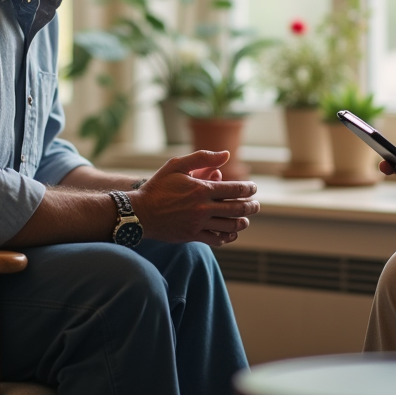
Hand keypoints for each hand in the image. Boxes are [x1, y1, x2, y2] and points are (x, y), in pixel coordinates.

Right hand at [130, 150, 259, 245]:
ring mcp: (198, 224)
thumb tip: (226, 154)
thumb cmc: (158, 186)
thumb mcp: (177, 165)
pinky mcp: (192, 236)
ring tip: (245, 219)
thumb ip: (203, 158)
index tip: (253, 188)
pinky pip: (216, 239)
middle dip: (251, 207)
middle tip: (256, 205)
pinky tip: (229, 233)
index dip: (249, 189)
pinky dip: (226, 237)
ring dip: (242, 223)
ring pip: (230, 226)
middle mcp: (203, 208)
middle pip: (237, 209)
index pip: (235, 190)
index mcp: (202, 189)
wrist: (139, 212)